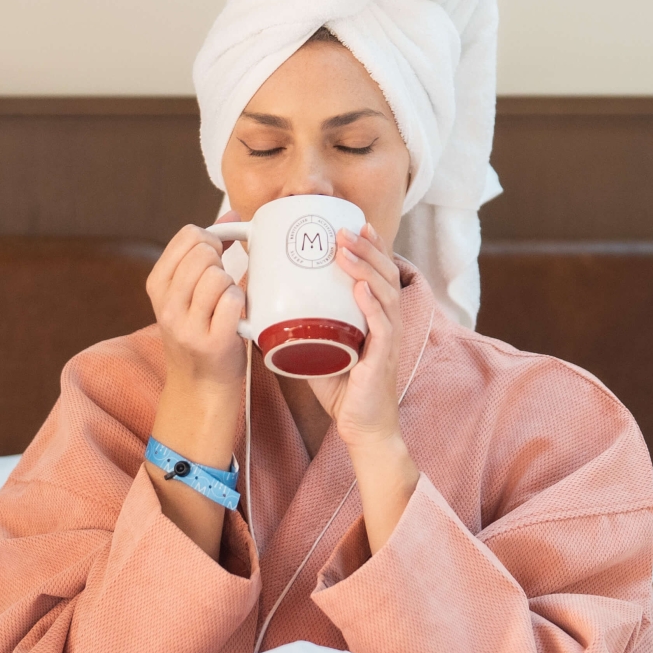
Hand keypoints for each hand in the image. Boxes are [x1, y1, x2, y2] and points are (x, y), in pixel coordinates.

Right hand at [147, 225, 246, 393]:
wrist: (200, 386)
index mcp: (157, 285)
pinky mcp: (211, 342)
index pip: (186, 236)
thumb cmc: (200, 332)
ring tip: (226, 304)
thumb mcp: (188, 293)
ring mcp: (187, 325)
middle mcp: (167, 304)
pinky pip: (233, 300)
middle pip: (203, 253)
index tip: (216, 255)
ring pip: (218, 275)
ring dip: (231, 285)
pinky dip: (241, 304)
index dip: (210, 238)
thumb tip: (232, 215)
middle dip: (221, 262)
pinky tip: (236, 317)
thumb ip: (207, 253)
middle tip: (222, 284)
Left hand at [315, 229, 421, 549]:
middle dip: (366, 247)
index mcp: (377, 316)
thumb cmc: (343, 389)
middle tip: (343, 228)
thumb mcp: (320, 348)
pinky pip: (383, 325)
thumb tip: (263, 307)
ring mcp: (389, 339)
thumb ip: (302, 327)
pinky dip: (372, 304)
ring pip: (384, 292)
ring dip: (365, 266)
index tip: (352, 223)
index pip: (378, 273)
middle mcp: (389, 322)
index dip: (370, 247)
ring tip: (345, 247)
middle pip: (384, 273)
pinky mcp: (385, 359)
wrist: (361, 428)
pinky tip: (360, 288)